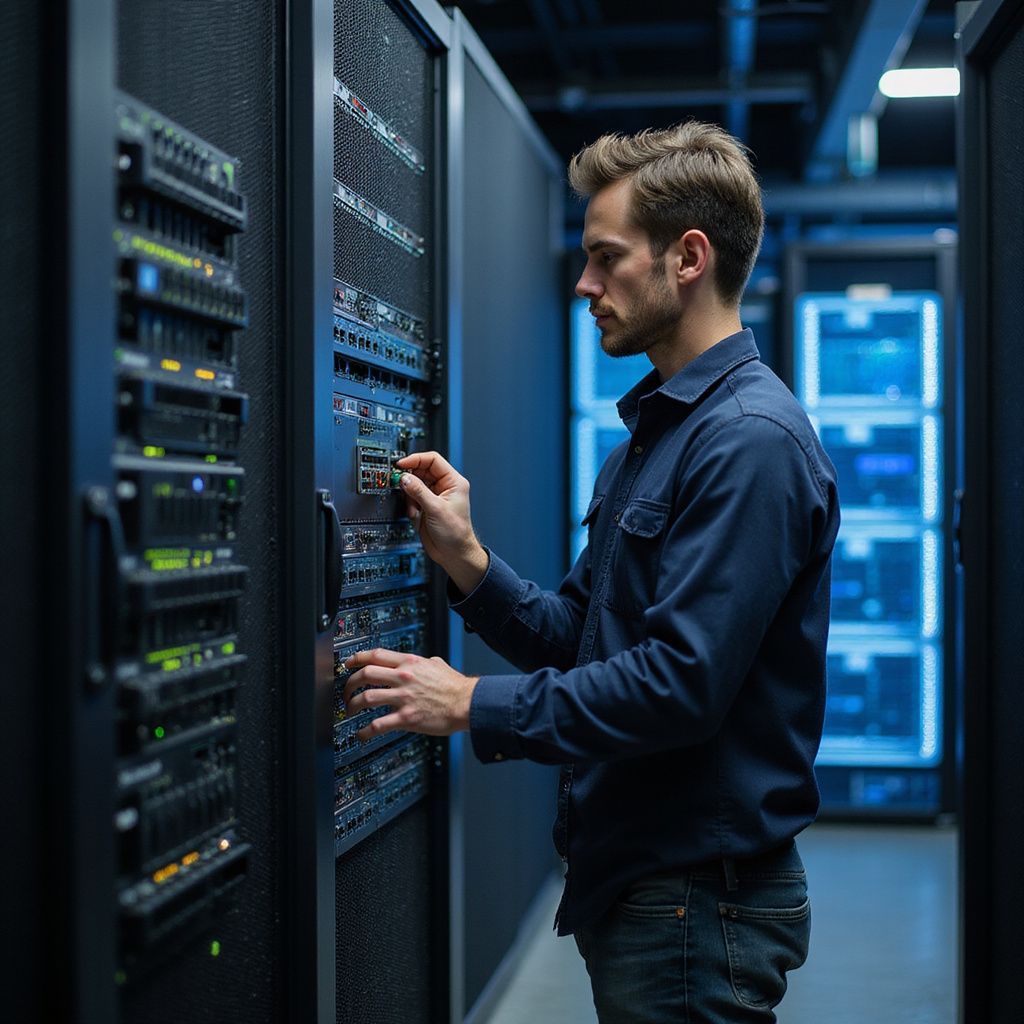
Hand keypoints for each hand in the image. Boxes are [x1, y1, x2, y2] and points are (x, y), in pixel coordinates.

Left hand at [342, 648, 478, 740]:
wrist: (467, 703)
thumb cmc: (456, 687)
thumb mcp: (438, 664)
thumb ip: (424, 662)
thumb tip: (422, 661)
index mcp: (410, 663)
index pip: (376, 655)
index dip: (357, 658)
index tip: (349, 663)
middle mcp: (403, 677)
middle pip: (365, 674)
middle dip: (349, 683)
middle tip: (346, 691)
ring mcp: (403, 698)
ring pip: (366, 698)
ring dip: (352, 705)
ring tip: (349, 710)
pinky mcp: (406, 718)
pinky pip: (377, 725)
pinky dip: (365, 731)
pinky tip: (361, 734)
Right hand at [395, 451, 488, 593]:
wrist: (454, 553)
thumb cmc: (456, 533)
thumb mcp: (436, 509)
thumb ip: (418, 491)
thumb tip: (405, 478)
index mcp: (453, 482)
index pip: (433, 460)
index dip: (416, 460)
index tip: (402, 464)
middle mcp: (444, 487)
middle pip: (421, 472)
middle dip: (410, 480)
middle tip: (400, 483)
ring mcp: (434, 497)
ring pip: (414, 486)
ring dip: (410, 497)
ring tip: (414, 509)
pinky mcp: (425, 507)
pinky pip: (411, 499)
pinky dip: (410, 506)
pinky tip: (415, 516)